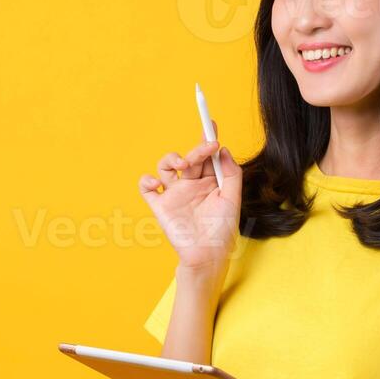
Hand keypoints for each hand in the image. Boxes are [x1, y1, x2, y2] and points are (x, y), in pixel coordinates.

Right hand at [138, 127, 242, 272]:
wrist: (207, 255)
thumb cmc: (222, 231)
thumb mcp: (233, 199)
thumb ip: (231, 174)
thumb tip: (223, 150)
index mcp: (210, 182)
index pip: (207, 155)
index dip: (207, 137)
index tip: (211, 122)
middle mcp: (191, 185)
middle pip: (189, 157)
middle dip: (197, 148)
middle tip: (207, 146)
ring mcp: (174, 194)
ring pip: (165, 166)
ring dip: (171, 158)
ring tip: (183, 165)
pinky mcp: (160, 206)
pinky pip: (146, 188)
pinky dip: (147, 180)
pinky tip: (156, 183)